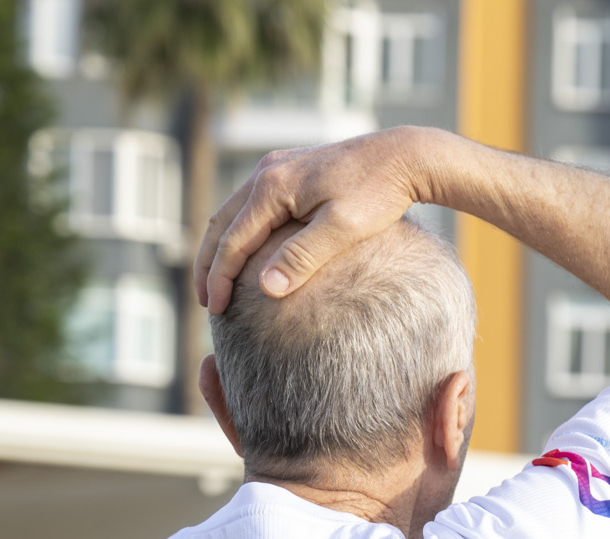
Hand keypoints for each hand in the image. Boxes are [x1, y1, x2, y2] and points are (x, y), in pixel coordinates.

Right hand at [196, 127, 457, 312]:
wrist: (403, 157)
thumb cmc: (378, 194)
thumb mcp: (342, 229)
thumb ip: (303, 257)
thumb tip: (266, 288)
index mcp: (272, 187)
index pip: (233, 241)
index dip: (221, 278)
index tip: (217, 311)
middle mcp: (267, 172)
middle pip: (221, 223)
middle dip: (209, 264)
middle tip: (206, 301)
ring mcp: (277, 167)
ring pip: (233, 212)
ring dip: (222, 246)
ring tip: (218, 281)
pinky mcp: (291, 170)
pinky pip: (252, 204)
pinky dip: (241, 231)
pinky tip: (248, 253)